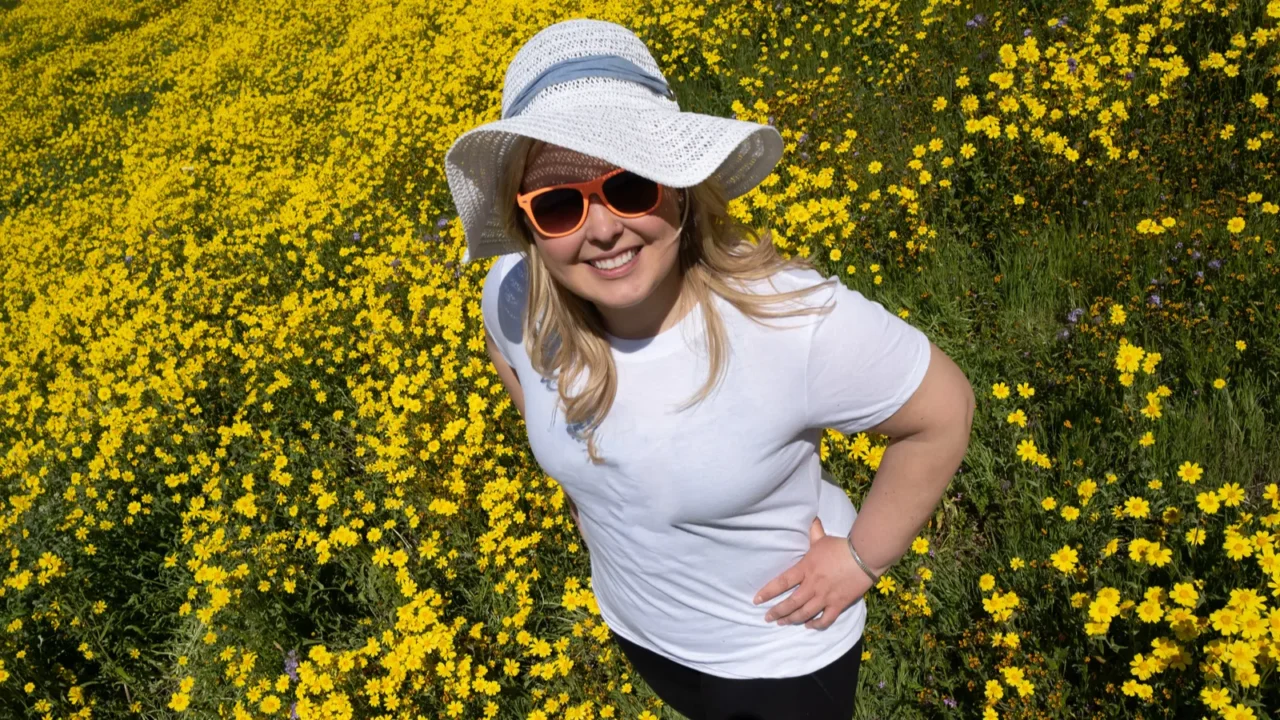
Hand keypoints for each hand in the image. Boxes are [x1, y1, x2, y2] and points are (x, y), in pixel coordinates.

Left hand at [753, 517, 873, 629]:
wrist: (864, 556)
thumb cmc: (841, 547)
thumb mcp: (823, 539)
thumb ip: (814, 532)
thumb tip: (812, 519)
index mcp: (805, 569)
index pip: (782, 582)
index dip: (768, 592)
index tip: (757, 600)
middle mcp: (812, 585)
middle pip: (790, 603)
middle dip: (777, 612)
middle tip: (768, 618)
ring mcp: (825, 597)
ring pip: (804, 613)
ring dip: (791, 620)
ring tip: (782, 623)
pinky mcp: (839, 604)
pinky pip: (825, 619)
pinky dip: (816, 624)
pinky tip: (809, 626)